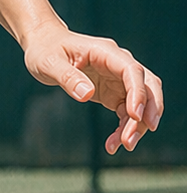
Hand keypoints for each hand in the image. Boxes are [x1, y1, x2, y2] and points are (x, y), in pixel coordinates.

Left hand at [23, 23, 163, 154]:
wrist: (44, 46)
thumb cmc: (45, 50)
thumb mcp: (48, 62)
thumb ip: (67, 76)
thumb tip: (86, 94)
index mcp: (105, 52)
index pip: (132, 71)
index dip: (138, 92)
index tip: (134, 115)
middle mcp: (118, 64)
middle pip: (147, 87)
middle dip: (148, 112)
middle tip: (133, 138)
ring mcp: (118, 79)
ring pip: (141, 103)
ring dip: (137, 125)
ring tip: (124, 146)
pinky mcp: (113, 92)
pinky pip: (127, 112)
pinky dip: (124, 128)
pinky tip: (113, 144)